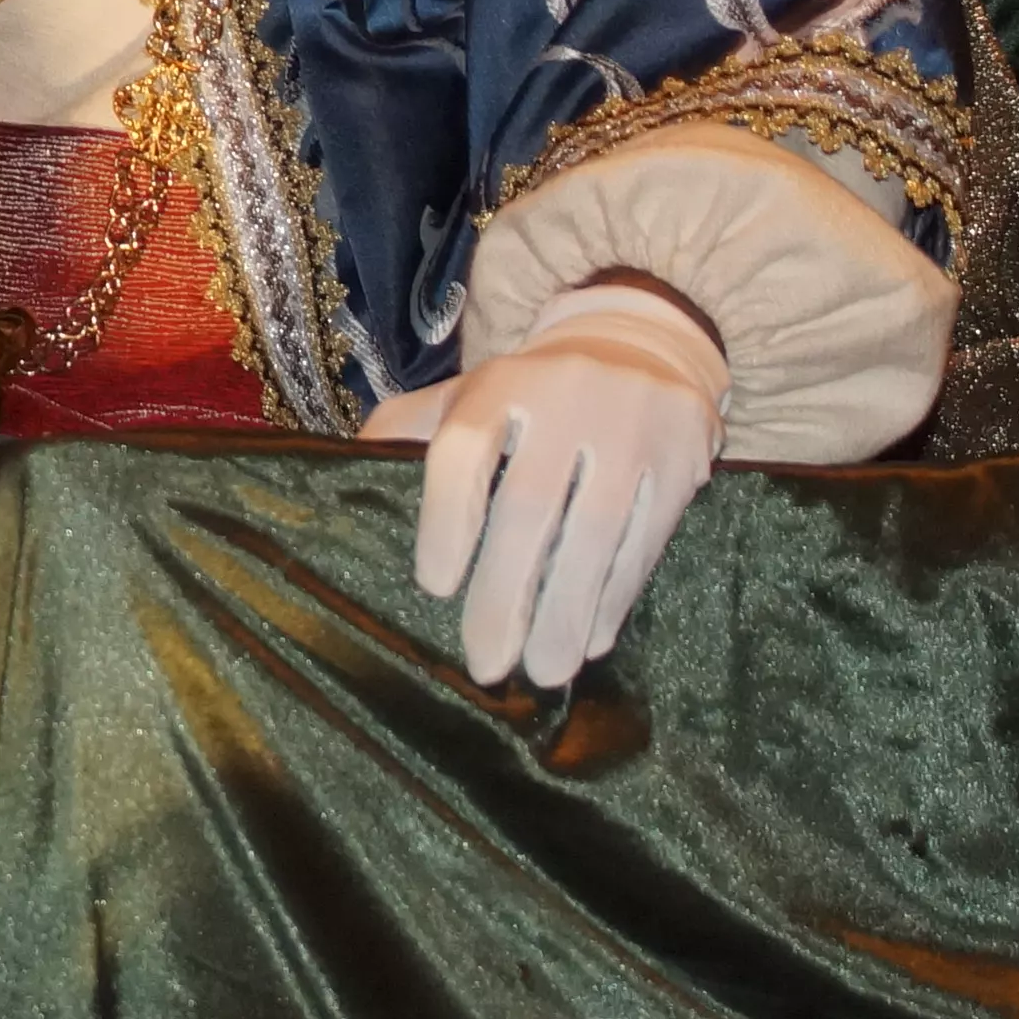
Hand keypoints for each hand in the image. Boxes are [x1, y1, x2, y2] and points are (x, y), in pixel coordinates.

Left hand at [413, 286, 725, 688]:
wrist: (640, 347)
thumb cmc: (534, 395)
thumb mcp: (470, 396)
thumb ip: (408, 430)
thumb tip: (335, 476)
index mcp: (501, 384)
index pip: (462, 450)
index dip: (446, 520)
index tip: (433, 587)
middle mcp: (567, 396)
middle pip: (527, 504)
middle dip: (505, 594)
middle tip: (486, 664)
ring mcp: (632, 425)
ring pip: (596, 531)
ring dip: (566, 611)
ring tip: (543, 672)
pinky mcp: (684, 456)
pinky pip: (647, 539)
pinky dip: (616, 597)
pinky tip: (591, 640)